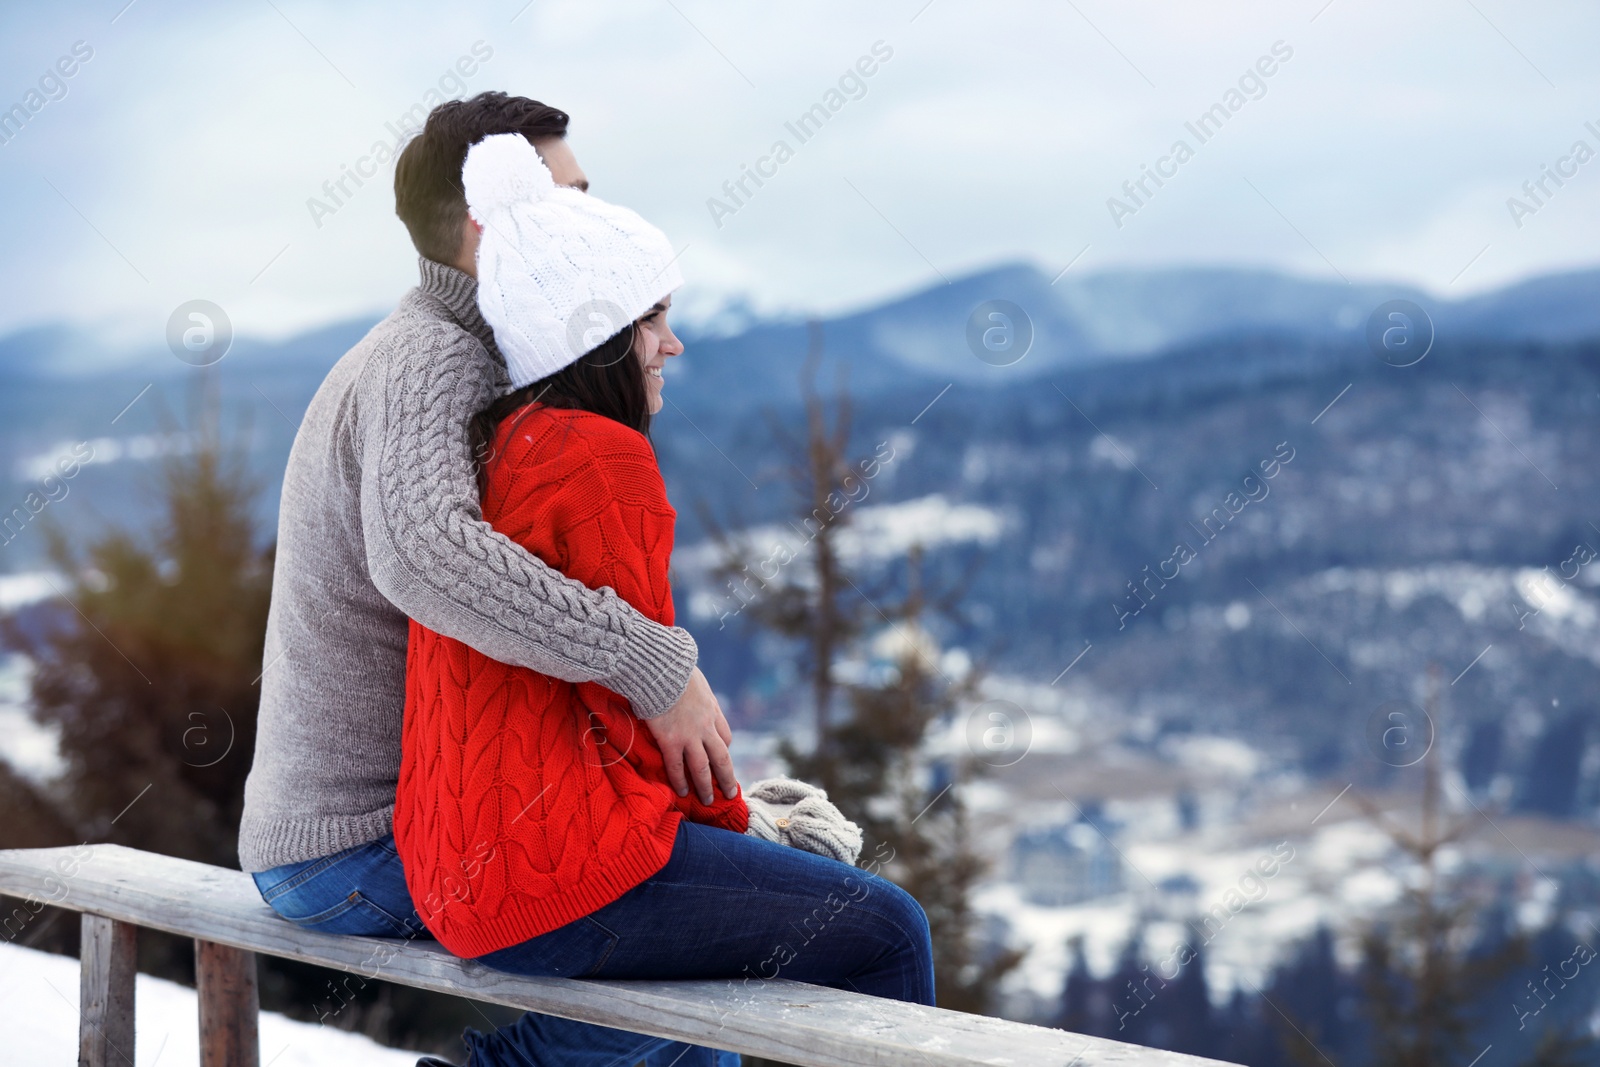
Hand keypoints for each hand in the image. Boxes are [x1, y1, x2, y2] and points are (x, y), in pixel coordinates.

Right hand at [645, 667, 738, 805]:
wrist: (662, 669)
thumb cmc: (676, 670)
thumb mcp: (697, 681)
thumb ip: (698, 695)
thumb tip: (693, 695)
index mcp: (713, 711)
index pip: (725, 738)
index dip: (723, 751)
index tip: (720, 761)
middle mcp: (706, 727)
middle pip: (721, 758)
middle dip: (727, 778)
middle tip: (730, 793)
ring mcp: (689, 736)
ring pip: (702, 768)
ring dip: (706, 787)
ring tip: (707, 801)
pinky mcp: (670, 740)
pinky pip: (676, 766)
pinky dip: (680, 781)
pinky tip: (682, 792)